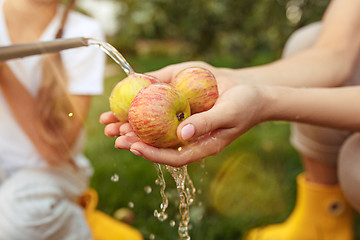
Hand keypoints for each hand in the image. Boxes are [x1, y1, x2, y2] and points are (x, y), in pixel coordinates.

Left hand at [99, 62, 263, 166]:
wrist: (252, 90)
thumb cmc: (246, 103)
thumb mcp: (229, 112)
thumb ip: (207, 123)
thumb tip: (181, 134)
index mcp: (202, 144)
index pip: (174, 156)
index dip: (153, 154)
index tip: (133, 146)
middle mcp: (190, 137)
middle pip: (159, 145)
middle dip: (135, 142)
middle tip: (115, 136)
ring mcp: (186, 124)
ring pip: (156, 130)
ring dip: (134, 126)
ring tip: (111, 123)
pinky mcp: (184, 110)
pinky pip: (162, 113)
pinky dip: (145, 109)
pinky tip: (130, 104)